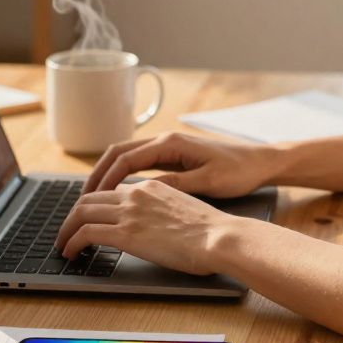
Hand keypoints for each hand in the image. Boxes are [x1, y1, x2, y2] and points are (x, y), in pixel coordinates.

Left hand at [53, 179, 245, 275]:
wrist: (219, 237)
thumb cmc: (211, 231)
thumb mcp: (184, 209)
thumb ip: (164, 211)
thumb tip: (156, 226)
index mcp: (151, 187)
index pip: (112, 190)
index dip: (95, 205)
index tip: (89, 218)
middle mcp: (135, 194)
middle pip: (90, 198)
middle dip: (74, 216)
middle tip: (68, 231)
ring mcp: (129, 212)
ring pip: (81, 213)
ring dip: (67, 230)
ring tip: (63, 245)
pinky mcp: (125, 233)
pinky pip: (85, 233)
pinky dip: (72, 242)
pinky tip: (71, 253)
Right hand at [84, 132, 276, 196]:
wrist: (262, 162)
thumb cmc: (239, 172)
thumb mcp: (207, 182)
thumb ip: (175, 184)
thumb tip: (141, 191)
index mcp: (170, 144)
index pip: (125, 159)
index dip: (104, 180)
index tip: (89, 200)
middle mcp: (165, 141)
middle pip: (118, 153)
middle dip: (97, 175)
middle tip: (80, 200)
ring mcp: (169, 148)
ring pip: (126, 157)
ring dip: (107, 174)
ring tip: (92, 198)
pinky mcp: (174, 157)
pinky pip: (140, 163)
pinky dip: (123, 176)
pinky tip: (117, 194)